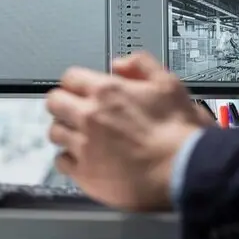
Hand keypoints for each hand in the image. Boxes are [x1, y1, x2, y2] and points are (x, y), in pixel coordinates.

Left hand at [46, 52, 212, 211]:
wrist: (184, 170)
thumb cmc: (181, 132)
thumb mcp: (169, 83)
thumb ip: (141, 65)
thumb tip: (120, 64)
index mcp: (107, 91)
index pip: (70, 78)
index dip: (76, 83)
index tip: (81, 90)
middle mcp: (89, 116)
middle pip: (54, 102)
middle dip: (63, 104)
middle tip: (75, 111)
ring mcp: (84, 146)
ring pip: (55, 132)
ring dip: (65, 131)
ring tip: (79, 136)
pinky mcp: (85, 174)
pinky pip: (61, 163)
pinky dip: (69, 160)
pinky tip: (83, 160)